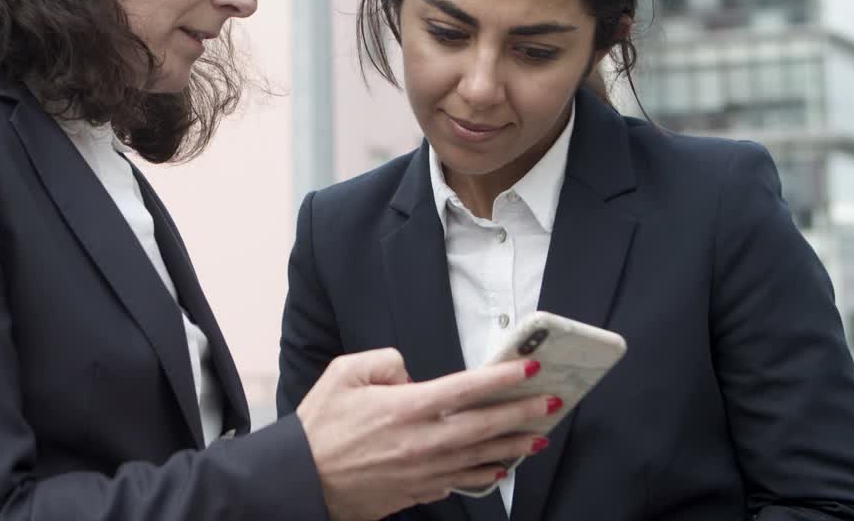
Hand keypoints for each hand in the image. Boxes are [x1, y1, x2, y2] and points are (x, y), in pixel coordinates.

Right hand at [296, 348, 555, 520]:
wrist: (302, 481)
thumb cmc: (319, 427)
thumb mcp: (342, 374)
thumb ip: (382, 360)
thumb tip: (410, 372)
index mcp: (404, 407)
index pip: (466, 388)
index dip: (501, 377)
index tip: (527, 368)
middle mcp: (421, 441)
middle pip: (485, 425)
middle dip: (522, 412)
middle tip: (550, 402)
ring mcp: (423, 470)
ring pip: (481, 457)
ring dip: (513, 445)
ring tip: (538, 436)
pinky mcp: (418, 491)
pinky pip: (462, 481)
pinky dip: (485, 474)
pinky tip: (500, 467)